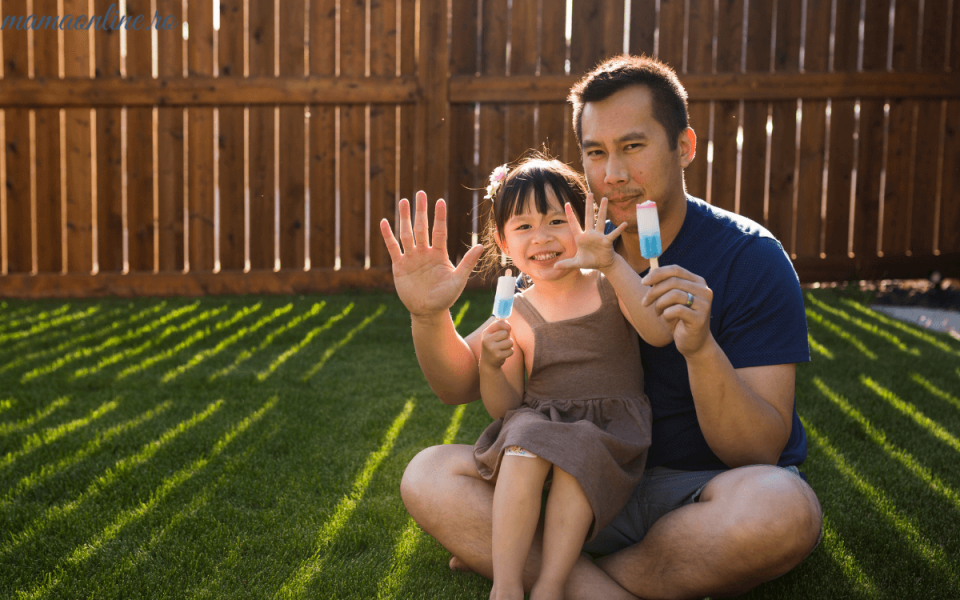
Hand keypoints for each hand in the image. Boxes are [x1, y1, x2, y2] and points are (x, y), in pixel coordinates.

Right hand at [380, 191, 483, 317]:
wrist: (428, 311)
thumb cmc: (446, 297)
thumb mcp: (459, 280)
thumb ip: (468, 263)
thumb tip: (481, 246)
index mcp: (439, 254)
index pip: (439, 231)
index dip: (439, 217)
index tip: (440, 201)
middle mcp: (424, 252)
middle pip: (422, 227)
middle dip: (421, 211)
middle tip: (420, 193)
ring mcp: (411, 258)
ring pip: (407, 234)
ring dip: (404, 218)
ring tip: (404, 201)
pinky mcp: (399, 266)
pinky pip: (393, 248)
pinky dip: (388, 236)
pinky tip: (384, 222)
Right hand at [480, 319, 513, 369]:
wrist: (488, 362)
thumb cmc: (493, 345)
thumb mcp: (492, 335)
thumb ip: (498, 327)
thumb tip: (506, 320)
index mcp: (486, 333)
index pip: (498, 324)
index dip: (506, 325)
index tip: (508, 328)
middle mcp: (487, 340)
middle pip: (505, 333)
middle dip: (507, 337)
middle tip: (503, 341)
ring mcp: (492, 348)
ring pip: (510, 342)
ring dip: (509, 345)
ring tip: (503, 347)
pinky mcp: (497, 356)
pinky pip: (511, 351)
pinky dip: (509, 352)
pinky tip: (503, 354)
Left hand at [554, 194, 627, 272]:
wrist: (602, 264)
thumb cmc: (589, 261)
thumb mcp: (576, 263)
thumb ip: (566, 264)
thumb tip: (555, 267)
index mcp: (580, 237)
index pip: (574, 224)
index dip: (570, 215)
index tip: (566, 204)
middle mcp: (590, 234)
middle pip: (588, 217)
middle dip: (588, 205)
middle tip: (590, 193)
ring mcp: (599, 236)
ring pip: (600, 220)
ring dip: (603, 210)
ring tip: (605, 199)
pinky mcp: (607, 241)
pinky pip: (613, 234)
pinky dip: (618, 229)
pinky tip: (624, 223)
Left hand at [641, 265, 713, 356]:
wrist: (694, 344)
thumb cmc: (679, 320)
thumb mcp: (671, 300)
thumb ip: (664, 286)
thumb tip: (649, 272)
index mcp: (698, 282)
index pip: (675, 270)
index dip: (657, 274)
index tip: (643, 282)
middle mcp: (704, 291)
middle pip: (673, 281)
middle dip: (654, 291)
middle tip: (645, 303)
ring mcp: (704, 304)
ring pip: (674, 294)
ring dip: (659, 304)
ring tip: (658, 312)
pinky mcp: (700, 318)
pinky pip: (676, 310)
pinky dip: (666, 314)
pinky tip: (668, 319)